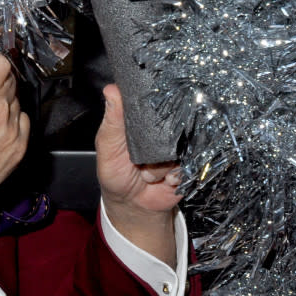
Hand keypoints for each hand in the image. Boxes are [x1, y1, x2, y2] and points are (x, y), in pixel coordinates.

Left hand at [95, 84, 179, 263]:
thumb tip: (111, 89)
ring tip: (147, 174)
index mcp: (138, 121)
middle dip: (154, 143)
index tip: (145, 117)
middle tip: (139, 161)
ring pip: (177, 147)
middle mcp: (160, 130)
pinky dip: (172, 175)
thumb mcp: (107, 147)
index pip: (150, 100)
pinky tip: (162, 180)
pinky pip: (186, 164)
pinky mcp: (188, 163)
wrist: (134, 206)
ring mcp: (175, 146)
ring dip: (160, 165)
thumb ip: (112, 121)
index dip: (149, 104)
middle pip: (170, 122)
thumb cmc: (116, 175)